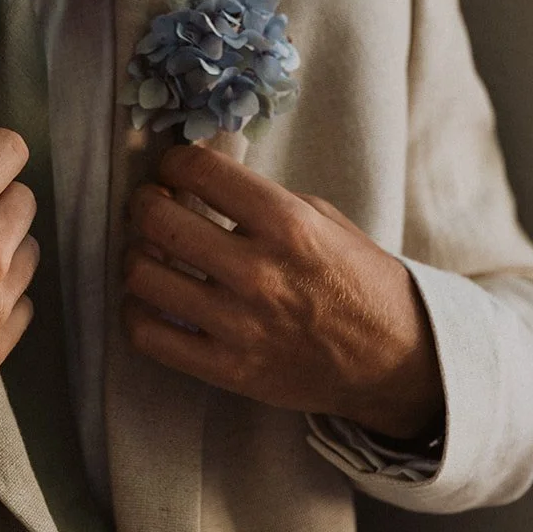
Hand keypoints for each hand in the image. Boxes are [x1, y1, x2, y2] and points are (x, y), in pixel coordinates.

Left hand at [122, 143, 444, 440]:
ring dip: (136, 254)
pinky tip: (151, 298)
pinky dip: (136, 311)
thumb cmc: (361, 281)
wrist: (396, 361)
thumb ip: (263, 199)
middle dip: (144, 202)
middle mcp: (257, 272)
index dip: (174, 162)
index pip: (200, 172)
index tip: (174, 169)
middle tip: (151, 203)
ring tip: (149, 251)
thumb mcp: (325, 219)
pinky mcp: (227, 370)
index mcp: (288, 225)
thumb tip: (203, 179)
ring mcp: (239, 325)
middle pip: (157, 220)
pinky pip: (148, 336)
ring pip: (142, 276)